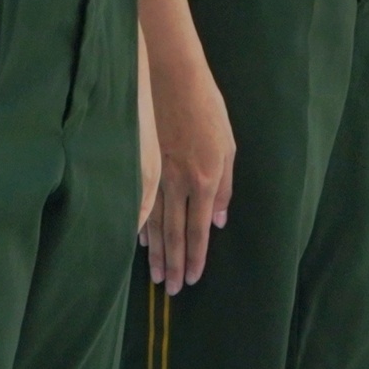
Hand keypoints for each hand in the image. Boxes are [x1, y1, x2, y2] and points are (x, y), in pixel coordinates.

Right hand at [141, 51, 235, 290]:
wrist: (175, 78)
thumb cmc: (208, 110)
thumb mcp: (229, 147)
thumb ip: (226, 187)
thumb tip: (220, 220)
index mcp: (205, 180)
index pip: (198, 229)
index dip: (195, 256)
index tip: (192, 278)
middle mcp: (179, 183)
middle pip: (174, 233)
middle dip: (174, 264)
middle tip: (171, 290)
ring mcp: (157, 174)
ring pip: (154, 223)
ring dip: (156, 253)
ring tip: (155, 275)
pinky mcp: (142, 163)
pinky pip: (140, 202)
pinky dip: (140, 225)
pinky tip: (140, 241)